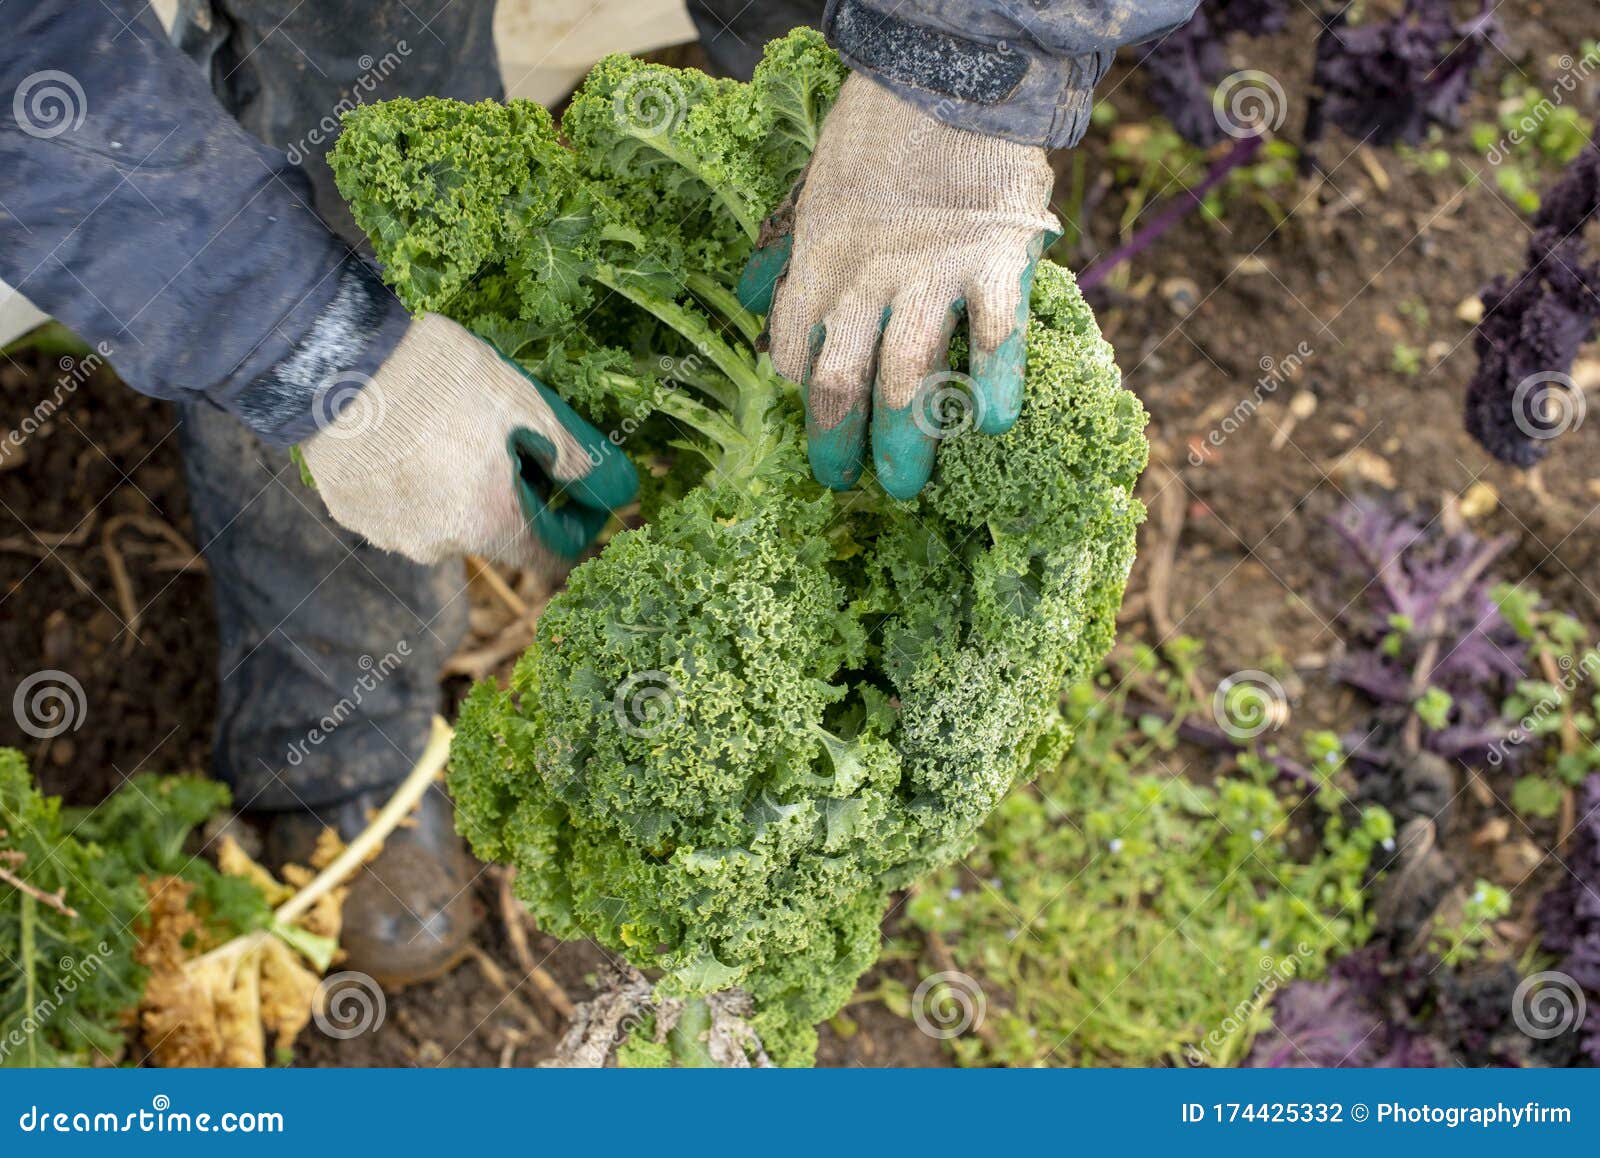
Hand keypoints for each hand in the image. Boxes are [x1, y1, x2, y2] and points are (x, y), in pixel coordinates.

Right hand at [301, 313, 636, 566]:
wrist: (339, 360)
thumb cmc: (443, 380)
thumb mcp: (530, 408)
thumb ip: (579, 460)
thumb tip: (616, 492)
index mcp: (491, 525)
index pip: (553, 557)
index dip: (578, 525)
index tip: (581, 490)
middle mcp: (442, 546)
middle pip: (499, 533)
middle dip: (517, 493)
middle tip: (511, 435)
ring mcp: (392, 535)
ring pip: (449, 521)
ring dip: (464, 488)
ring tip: (453, 427)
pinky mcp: (353, 515)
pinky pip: (404, 507)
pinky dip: (419, 481)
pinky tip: (411, 436)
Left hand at [739, 73, 1058, 499]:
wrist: (952, 74)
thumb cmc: (879, 136)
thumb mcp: (815, 189)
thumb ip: (793, 250)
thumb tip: (758, 298)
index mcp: (820, 262)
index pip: (798, 354)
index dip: (803, 403)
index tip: (819, 432)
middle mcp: (866, 278)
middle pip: (843, 381)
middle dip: (840, 443)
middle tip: (848, 483)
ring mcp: (931, 276)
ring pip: (910, 378)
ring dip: (904, 440)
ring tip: (905, 486)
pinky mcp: (994, 264)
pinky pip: (994, 339)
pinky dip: (992, 387)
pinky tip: (988, 427)